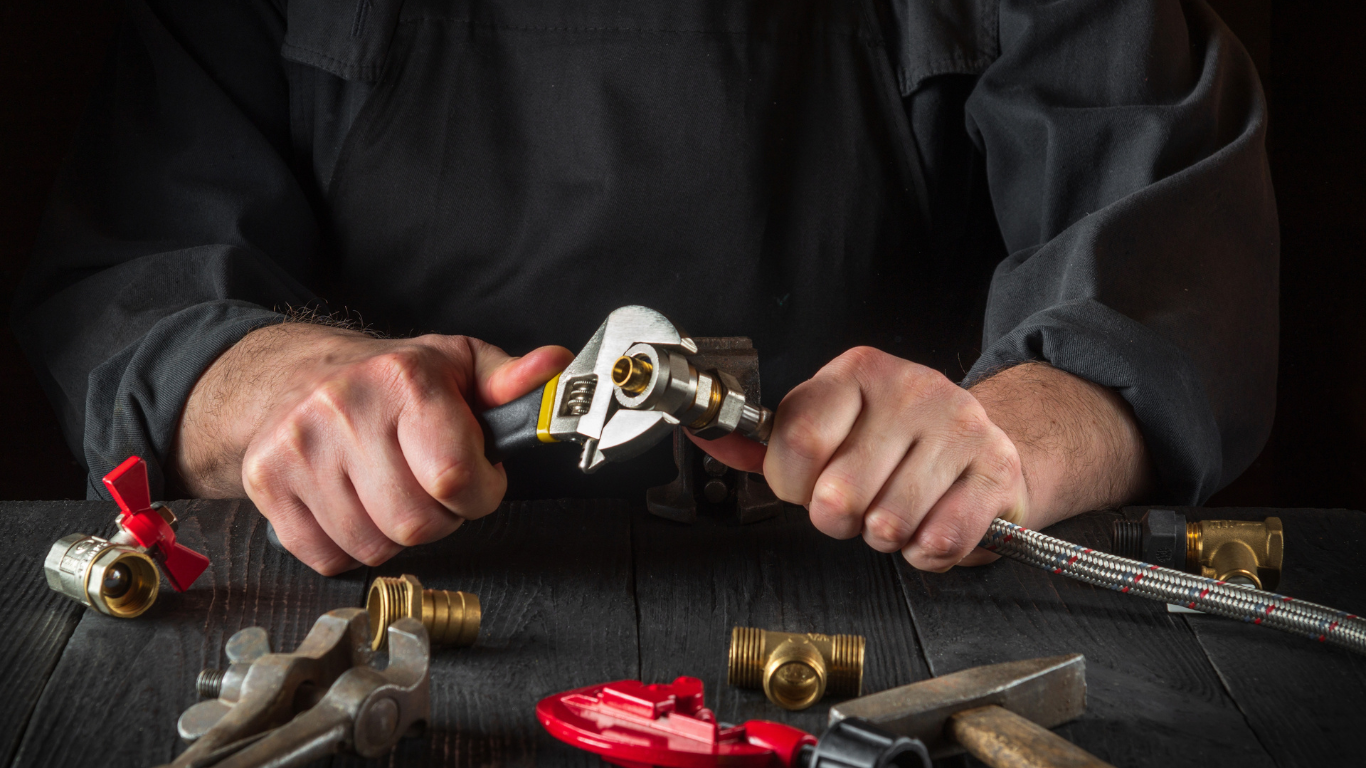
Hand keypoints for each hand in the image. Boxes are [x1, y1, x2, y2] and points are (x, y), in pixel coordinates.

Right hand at [172, 322, 571, 574]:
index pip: (455, 476)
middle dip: (442, 518)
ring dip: (397, 535)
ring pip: (374, 547)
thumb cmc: (387, 378)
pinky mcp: (266, 482)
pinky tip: (356, 507)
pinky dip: (351, 547)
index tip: (481, 480)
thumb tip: (557, 367)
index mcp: (403, 380)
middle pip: (416, 523)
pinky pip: (328, 557)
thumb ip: (510, 380)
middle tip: (435, 490)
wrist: (292, 375)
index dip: (482, 493)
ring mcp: (299, 449)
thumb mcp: (457, 365)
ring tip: (395, 493)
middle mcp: (343, 409)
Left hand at [694, 349, 1150, 570]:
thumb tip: (714, 440)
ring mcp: (958, 425)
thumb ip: (779, 443)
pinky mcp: (996, 468)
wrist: (985, 441)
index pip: (797, 440)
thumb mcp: (833, 425)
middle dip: (840, 519)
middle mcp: (911, 388)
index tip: (806, 486)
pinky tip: (929, 527)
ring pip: (889, 523)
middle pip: (839, 494)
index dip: (792, 484)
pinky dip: (927, 552)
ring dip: (886, 537)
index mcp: (857, 373)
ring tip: (895, 513)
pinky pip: (940, 540)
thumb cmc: (895, 442)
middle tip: (857, 508)